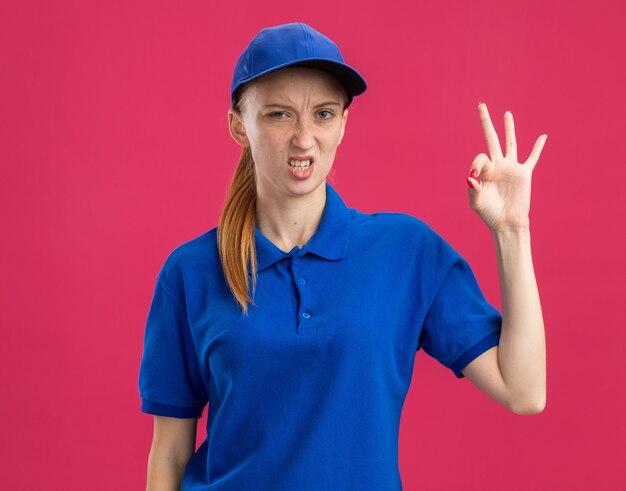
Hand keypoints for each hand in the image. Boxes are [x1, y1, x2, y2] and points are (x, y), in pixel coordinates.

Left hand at [467, 102, 546, 232]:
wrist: (506, 222)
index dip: (477, 164)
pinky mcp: (524, 173)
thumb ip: (472, 188)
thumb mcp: (476, 202)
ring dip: (509, 128)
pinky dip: (538, 147)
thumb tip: (470, 176)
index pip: (479, 157)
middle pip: (491, 138)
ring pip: (510, 142)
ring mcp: (511, 167)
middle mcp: (497, 165)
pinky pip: (532, 158)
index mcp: (484, 171)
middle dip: (486, 122)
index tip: (475, 177)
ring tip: (506, 114)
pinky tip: (543, 136)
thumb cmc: (489, 213)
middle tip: (480, 105)